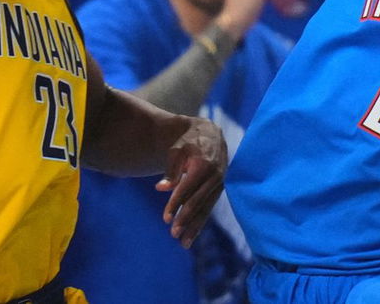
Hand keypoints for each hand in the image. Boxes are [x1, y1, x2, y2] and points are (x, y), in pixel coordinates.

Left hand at [154, 117, 226, 245]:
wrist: (210, 135)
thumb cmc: (188, 142)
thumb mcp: (176, 150)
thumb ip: (170, 170)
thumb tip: (160, 188)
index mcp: (204, 164)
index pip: (187, 189)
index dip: (175, 204)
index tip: (165, 218)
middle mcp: (215, 175)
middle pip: (198, 202)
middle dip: (185, 219)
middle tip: (173, 234)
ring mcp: (219, 183)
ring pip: (206, 208)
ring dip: (195, 226)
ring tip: (184, 243)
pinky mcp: (219, 188)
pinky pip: (209, 207)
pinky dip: (200, 221)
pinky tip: (192, 234)